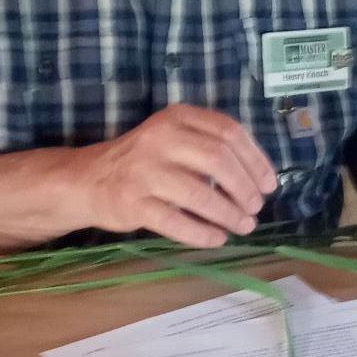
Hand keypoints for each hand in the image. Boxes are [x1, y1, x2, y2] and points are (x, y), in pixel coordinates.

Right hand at [73, 104, 277, 247]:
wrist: (87, 179)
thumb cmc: (143, 161)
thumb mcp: (173, 137)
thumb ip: (209, 145)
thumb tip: (257, 177)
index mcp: (176, 117)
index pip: (228, 131)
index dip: (255, 159)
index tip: (269, 183)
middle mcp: (160, 139)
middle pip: (217, 159)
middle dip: (244, 187)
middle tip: (256, 207)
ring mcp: (144, 171)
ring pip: (199, 194)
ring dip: (229, 214)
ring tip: (244, 226)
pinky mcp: (132, 203)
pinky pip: (176, 222)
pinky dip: (202, 234)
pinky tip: (217, 239)